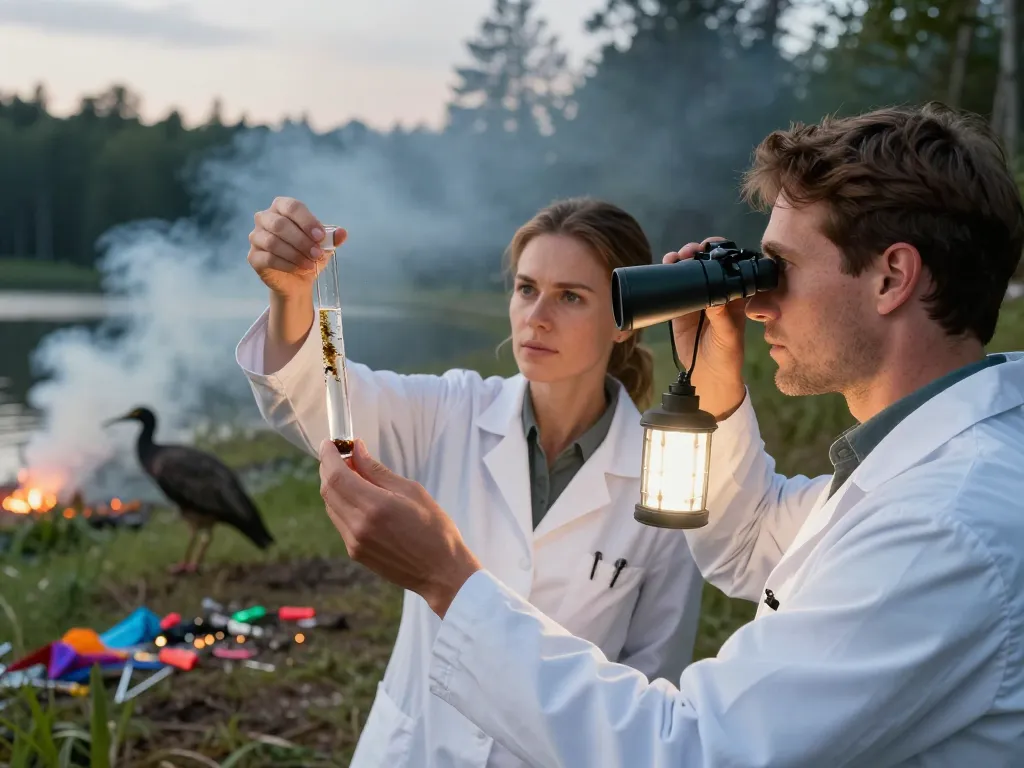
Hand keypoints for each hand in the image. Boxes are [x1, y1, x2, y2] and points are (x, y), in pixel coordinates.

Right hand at [247, 196, 347, 298]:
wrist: (297, 279)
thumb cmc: (308, 253)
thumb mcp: (323, 245)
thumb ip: (332, 237)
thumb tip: (342, 233)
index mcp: (281, 207)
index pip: (292, 207)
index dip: (307, 221)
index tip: (321, 237)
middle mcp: (264, 218)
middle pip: (280, 224)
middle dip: (301, 240)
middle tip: (317, 254)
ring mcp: (256, 237)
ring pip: (272, 242)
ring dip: (295, 254)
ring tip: (311, 264)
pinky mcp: (253, 257)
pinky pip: (268, 258)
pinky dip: (287, 264)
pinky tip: (300, 269)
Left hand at [318, 439, 482, 617]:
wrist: (441, 573)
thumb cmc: (435, 529)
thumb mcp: (412, 491)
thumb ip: (378, 471)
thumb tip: (356, 450)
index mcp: (375, 507)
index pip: (336, 476)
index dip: (328, 456)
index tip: (329, 442)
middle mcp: (358, 525)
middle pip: (328, 490)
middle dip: (328, 468)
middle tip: (340, 454)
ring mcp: (354, 542)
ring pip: (331, 506)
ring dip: (334, 486)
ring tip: (351, 473)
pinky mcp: (355, 553)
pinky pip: (339, 521)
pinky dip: (341, 504)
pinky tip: (358, 497)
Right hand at [665, 237, 746, 419]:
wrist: (708, 375)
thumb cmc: (727, 355)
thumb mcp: (729, 337)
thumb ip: (723, 318)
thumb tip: (715, 297)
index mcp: (734, 296)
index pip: (730, 266)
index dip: (722, 252)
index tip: (712, 246)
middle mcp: (717, 293)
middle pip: (707, 264)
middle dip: (698, 253)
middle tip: (690, 251)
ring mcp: (697, 300)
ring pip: (689, 272)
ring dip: (682, 260)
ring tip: (675, 257)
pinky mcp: (680, 309)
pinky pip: (675, 287)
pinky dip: (669, 275)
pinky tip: (666, 265)